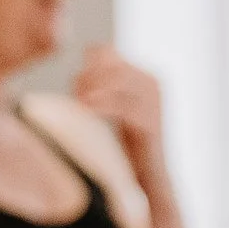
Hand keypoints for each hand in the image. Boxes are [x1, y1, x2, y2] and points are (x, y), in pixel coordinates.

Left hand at [72, 46, 167, 188]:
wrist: (151, 174)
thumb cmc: (129, 143)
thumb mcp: (116, 107)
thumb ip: (105, 86)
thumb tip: (84, 60)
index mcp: (145, 76)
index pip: (107, 52)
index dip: (85, 65)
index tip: (74, 87)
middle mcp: (153, 83)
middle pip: (110, 65)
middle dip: (87, 78)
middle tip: (73, 95)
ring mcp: (155, 102)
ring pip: (117, 80)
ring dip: (92, 88)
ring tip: (78, 102)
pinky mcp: (151, 122)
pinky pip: (123, 106)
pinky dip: (102, 106)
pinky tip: (86, 111)